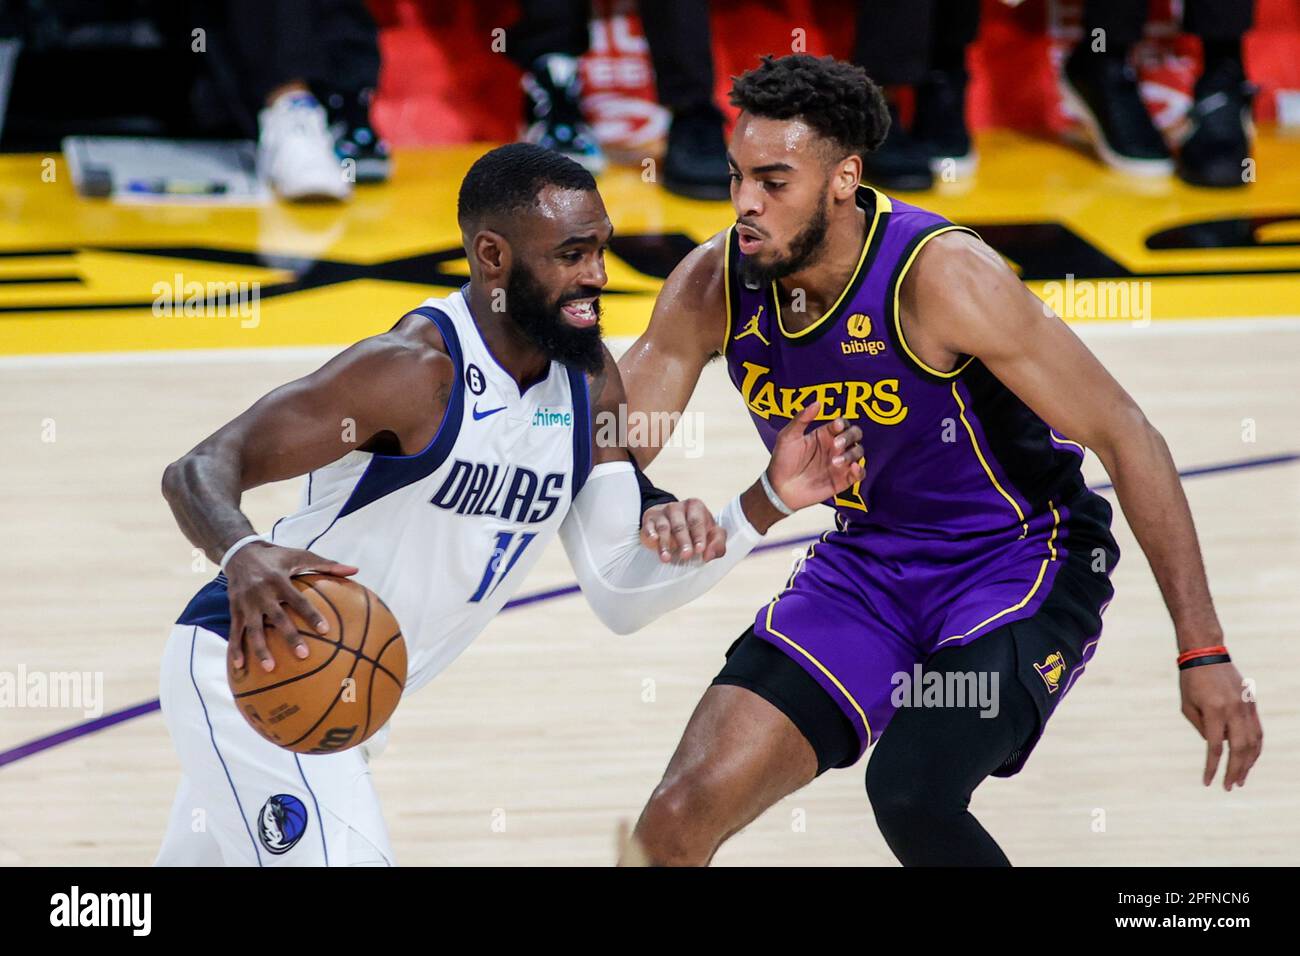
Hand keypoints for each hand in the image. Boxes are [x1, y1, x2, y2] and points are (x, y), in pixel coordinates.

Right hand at [225, 542, 358, 672]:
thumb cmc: (277, 557)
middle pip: (277, 618)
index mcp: (279, 580)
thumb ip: (327, 564)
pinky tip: (239, 666)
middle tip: (303, 655)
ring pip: (253, 629)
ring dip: (260, 649)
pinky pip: (235, 631)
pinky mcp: (234, 609)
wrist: (239, 553)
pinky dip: (235, 648)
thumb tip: (355, 571)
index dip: (311, 615)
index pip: (298, 600)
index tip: (325, 630)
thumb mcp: (300, 555)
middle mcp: (262, 593)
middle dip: (290, 637)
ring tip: (271, 668)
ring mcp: (246, 603)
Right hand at [640, 499, 726, 563]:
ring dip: (665, 544)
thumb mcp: (712, 536)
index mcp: (696, 507)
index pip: (697, 521)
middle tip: (686, 555)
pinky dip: (650, 533)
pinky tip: (653, 540)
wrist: (673, 524)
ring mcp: (663, 512)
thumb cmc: (696, 531)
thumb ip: (717, 546)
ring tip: (666, 558)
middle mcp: (678, 507)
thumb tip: (708, 556)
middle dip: (683, 541)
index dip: (699, 536)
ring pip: (664, 528)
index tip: (700, 550)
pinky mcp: (650, 519)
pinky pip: (649, 525)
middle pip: (680, 525)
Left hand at [766, 402, 864, 511]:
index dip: (842, 423)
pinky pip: (860, 473)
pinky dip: (860, 470)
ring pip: (859, 452)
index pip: (842, 423)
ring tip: (835, 462)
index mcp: (824, 434)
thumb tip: (817, 403)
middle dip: (850, 437)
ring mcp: (840, 464)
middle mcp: (835, 447)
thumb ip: (801, 419)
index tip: (835, 426)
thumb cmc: (782, 461)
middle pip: (855, 434)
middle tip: (836, 444)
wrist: (779, 488)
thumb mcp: (787, 437)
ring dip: (852, 454)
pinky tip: (853, 469)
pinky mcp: (843, 480)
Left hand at [1179, 659, 1261, 789]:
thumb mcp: (1187, 705)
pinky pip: (1258, 731)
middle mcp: (1233, 710)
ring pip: (1254, 742)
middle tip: (1230, 786)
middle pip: (1239, 748)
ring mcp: (1246, 707)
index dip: (1212, 767)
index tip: (1208, 782)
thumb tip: (1216, 746)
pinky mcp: (1252, 705)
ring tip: (1240, 779)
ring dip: (1248, 763)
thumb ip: (1202, 728)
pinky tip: (1250, 760)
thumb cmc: (1191, 681)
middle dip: (1235, 770)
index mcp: (1214, 710)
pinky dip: (1255, 748)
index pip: (1215, 747)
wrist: (1207, 654)